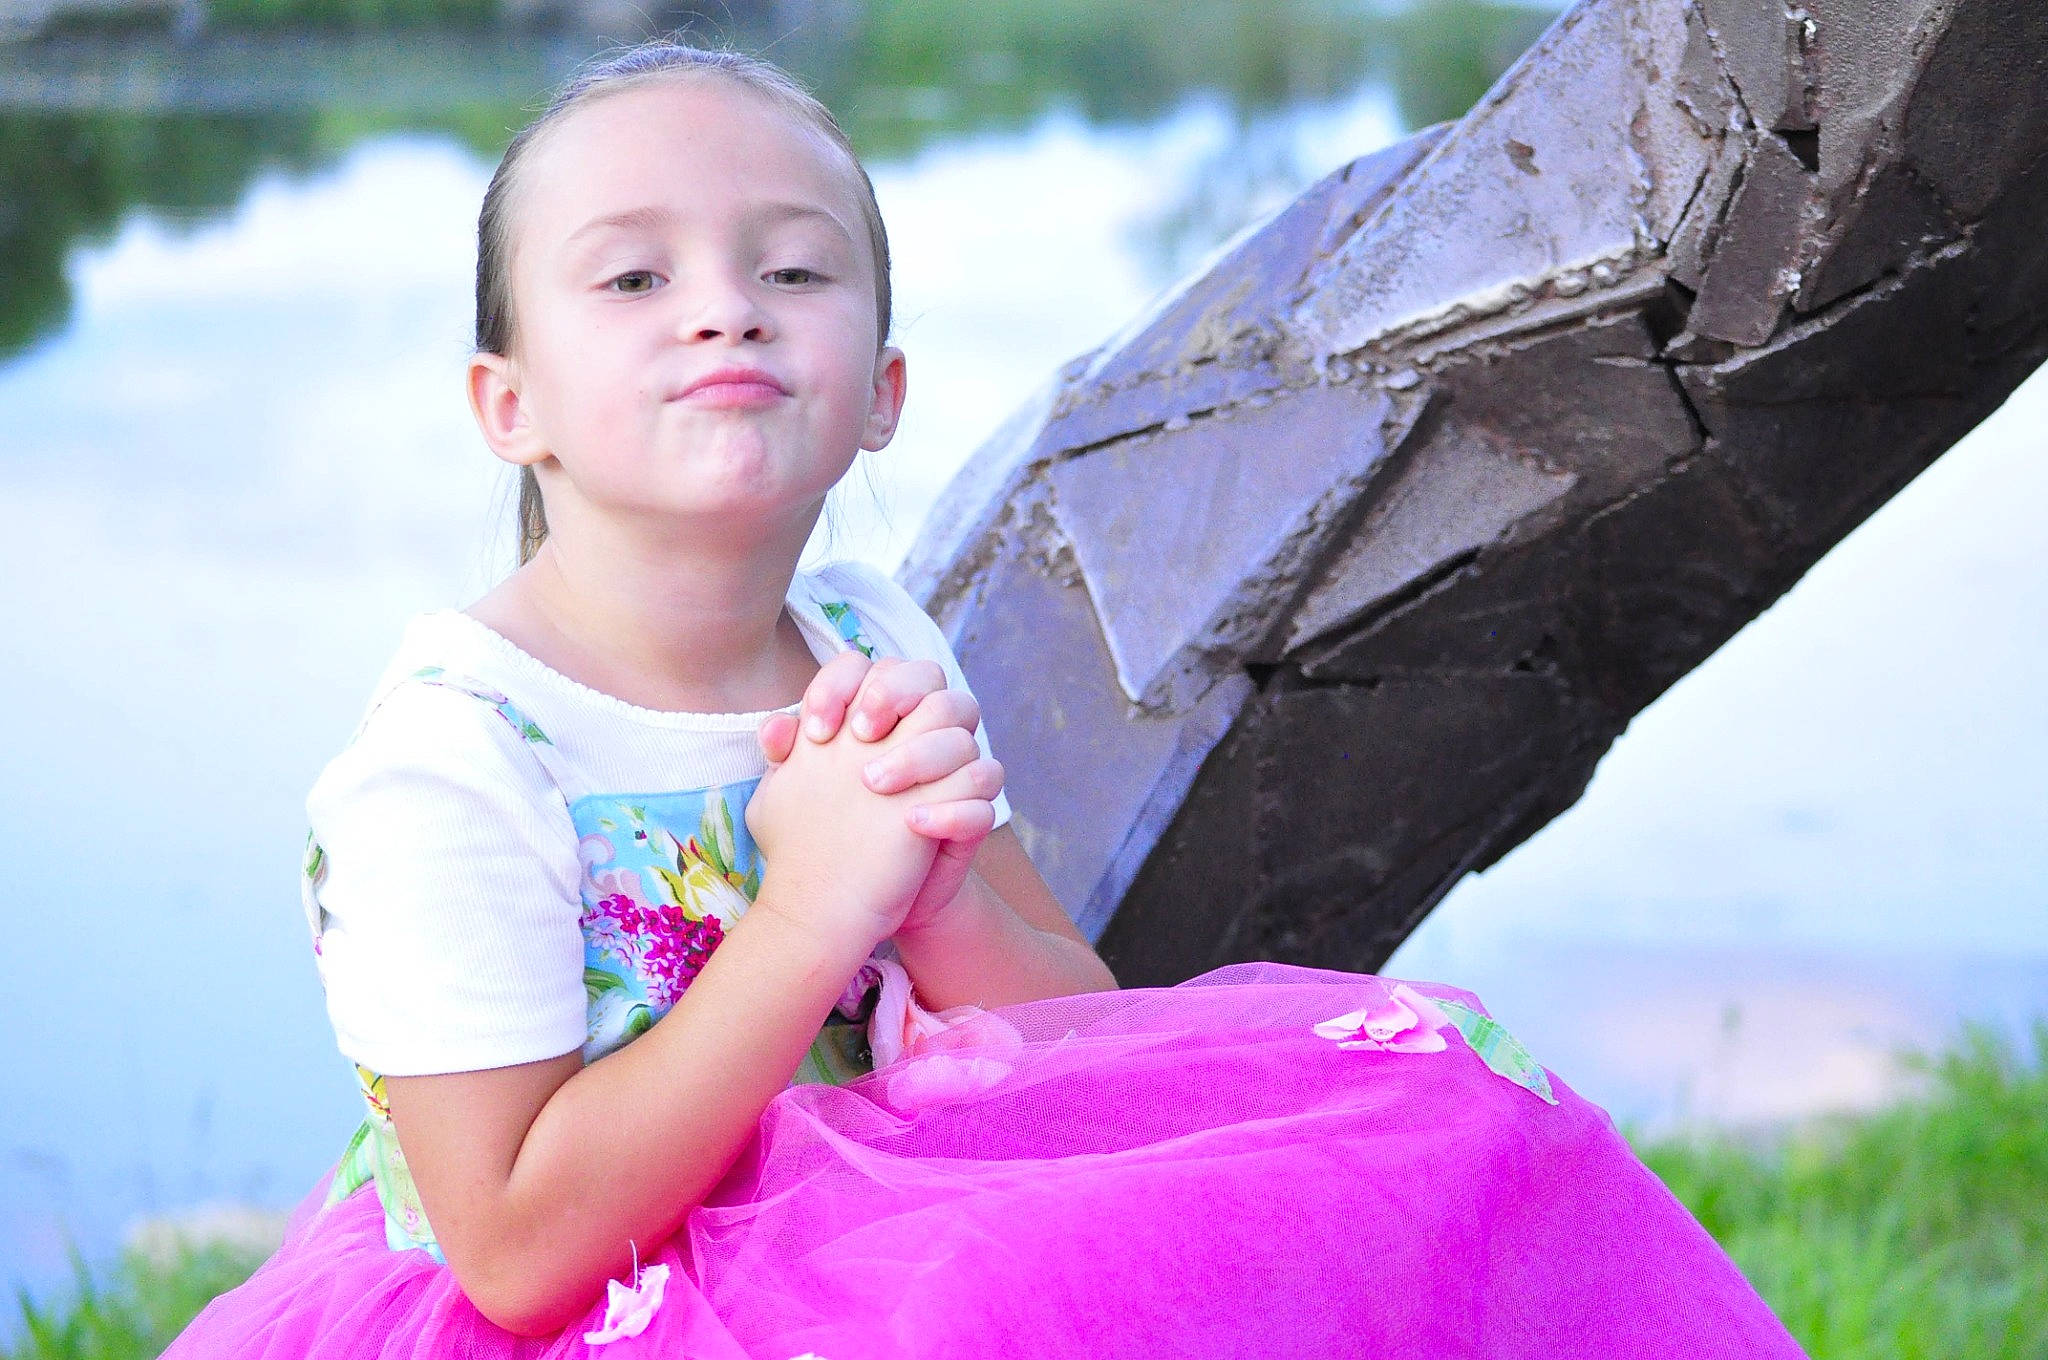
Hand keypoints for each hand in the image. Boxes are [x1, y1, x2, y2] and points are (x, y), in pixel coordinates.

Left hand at [756, 652, 999, 844]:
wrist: (852, 902)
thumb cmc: (826, 835)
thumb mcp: (788, 796)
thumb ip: (784, 756)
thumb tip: (776, 728)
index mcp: (877, 717)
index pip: (873, 666)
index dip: (844, 685)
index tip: (816, 730)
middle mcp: (919, 733)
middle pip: (930, 676)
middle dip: (893, 696)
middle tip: (860, 737)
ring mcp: (950, 771)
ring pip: (963, 733)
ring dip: (919, 755)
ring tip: (874, 786)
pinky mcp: (971, 813)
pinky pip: (984, 790)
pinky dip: (952, 807)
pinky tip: (913, 823)